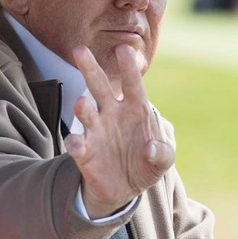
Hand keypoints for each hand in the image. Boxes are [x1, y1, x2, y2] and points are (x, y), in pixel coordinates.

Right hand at [64, 43, 174, 217]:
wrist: (125, 189)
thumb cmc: (147, 165)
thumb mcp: (162, 162)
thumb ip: (163, 153)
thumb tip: (150, 148)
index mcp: (135, 110)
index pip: (132, 85)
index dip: (128, 68)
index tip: (124, 49)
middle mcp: (112, 114)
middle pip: (99, 86)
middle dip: (90, 68)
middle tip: (79, 50)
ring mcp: (96, 131)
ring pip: (85, 112)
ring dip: (82, 108)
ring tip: (82, 103)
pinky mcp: (84, 152)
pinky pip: (76, 144)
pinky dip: (75, 144)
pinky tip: (77, 146)